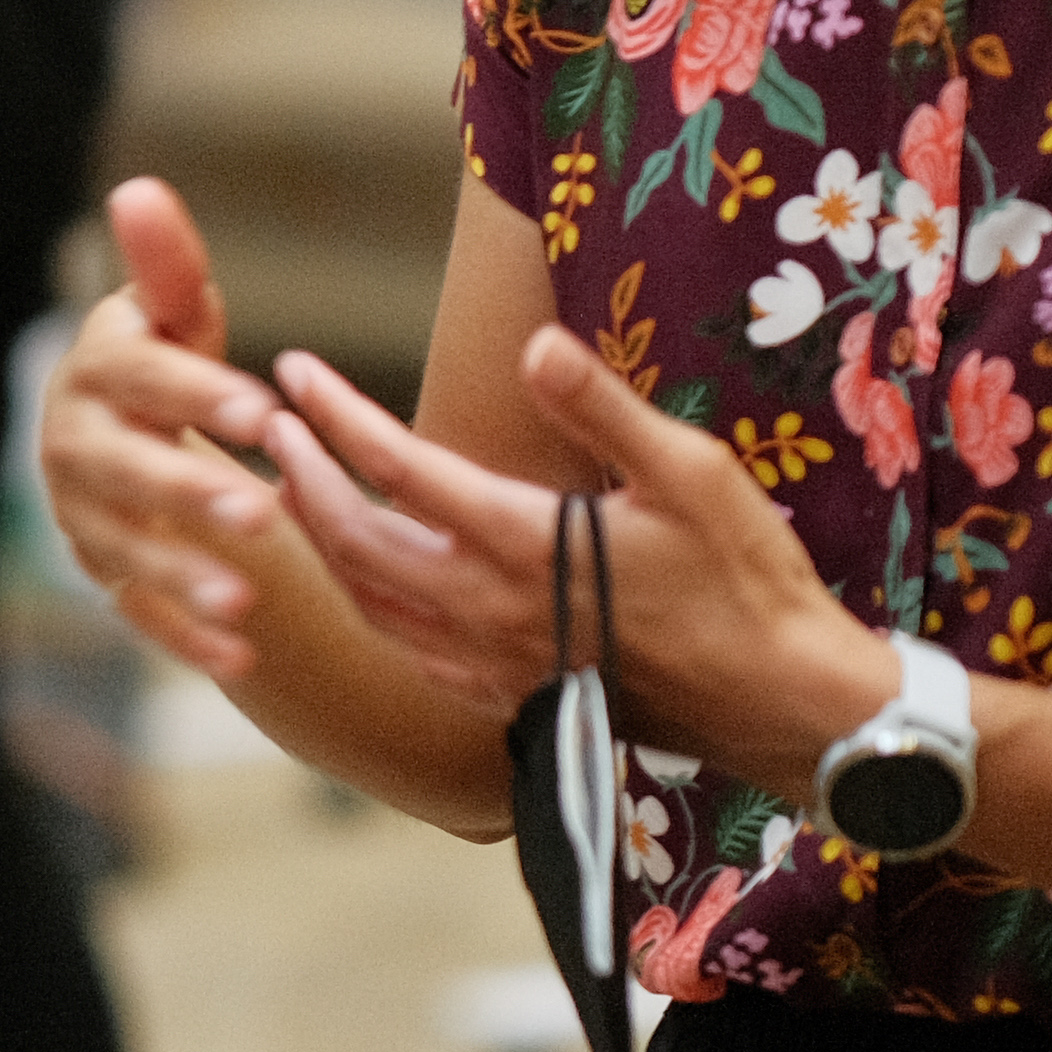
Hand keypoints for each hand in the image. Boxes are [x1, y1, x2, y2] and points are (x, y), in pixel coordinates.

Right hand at [37, 181, 286, 677]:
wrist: (114, 437)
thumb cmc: (160, 366)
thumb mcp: (170, 315)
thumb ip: (167, 267)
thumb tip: (140, 190)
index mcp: (98, 373)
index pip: (141, 379)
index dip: (197, 395)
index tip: (263, 412)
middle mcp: (75, 446)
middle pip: (124, 473)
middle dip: (187, 495)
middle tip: (257, 517)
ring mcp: (83, 517)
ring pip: (124, 551)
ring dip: (180, 578)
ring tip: (246, 600)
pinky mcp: (103, 574)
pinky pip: (137, 614)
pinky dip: (184, 639)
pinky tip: (243, 656)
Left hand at [260, 331, 899, 796]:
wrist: (782, 705)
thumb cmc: (748, 581)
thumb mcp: (692, 475)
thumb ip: (604, 409)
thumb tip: (533, 345)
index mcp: (525, 545)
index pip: (397, 470)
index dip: (336, 415)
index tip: (294, 370)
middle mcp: (490, 610)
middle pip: (354, 543)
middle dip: (299, 477)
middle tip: (269, 424)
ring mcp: (495, 664)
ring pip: (370, 604)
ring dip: (321, 544)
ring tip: (295, 492)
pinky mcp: (512, 697)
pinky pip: (410, 653)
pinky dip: (369, 608)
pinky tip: (371, 584)